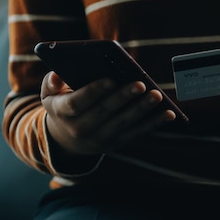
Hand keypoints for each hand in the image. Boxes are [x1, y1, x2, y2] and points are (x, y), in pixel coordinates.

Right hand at [41, 71, 175, 156]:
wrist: (67, 139)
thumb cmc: (62, 105)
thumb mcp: (49, 94)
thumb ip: (50, 82)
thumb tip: (57, 75)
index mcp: (62, 111)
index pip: (77, 103)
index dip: (94, 92)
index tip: (110, 80)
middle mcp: (80, 128)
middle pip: (104, 112)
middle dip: (124, 98)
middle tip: (141, 84)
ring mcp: (100, 138)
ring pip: (123, 124)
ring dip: (142, 110)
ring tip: (157, 96)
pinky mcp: (116, 143)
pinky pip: (137, 133)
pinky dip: (154, 124)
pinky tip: (169, 113)